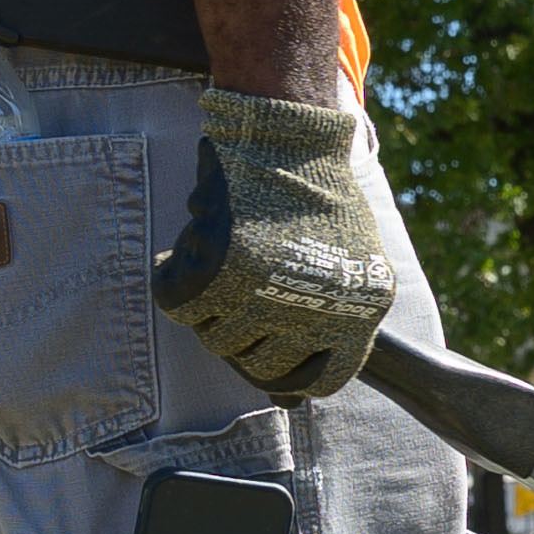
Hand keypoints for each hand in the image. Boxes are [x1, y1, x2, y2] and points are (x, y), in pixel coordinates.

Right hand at [153, 86, 401, 399]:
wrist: (290, 136)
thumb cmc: (317, 194)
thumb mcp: (352, 259)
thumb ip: (329, 317)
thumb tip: (293, 398)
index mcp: (359, 314)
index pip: (320, 381)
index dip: (288, 370)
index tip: (268, 345)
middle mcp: (314, 312)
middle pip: (259, 364)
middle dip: (240, 333)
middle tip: (233, 293)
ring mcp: (266, 295)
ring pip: (216, 338)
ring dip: (208, 306)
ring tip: (215, 261)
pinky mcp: (220, 271)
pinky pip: (180, 305)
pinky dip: (173, 282)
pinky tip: (180, 258)